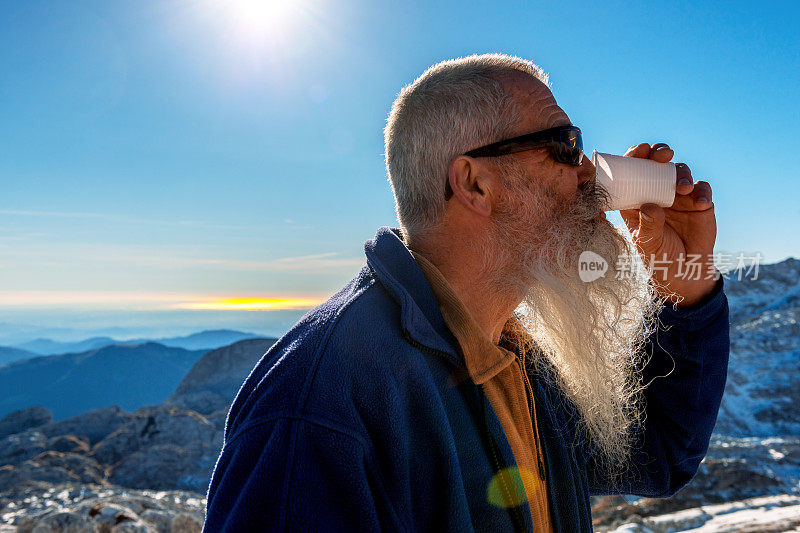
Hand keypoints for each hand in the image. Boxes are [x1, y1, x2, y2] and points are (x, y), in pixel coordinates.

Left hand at [618, 143, 716, 306]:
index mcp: (636, 199)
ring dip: (681, 174)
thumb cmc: (658, 257)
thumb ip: (648, 225)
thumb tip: (650, 206)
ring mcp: (679, 196)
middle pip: (657, 164)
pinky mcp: (699, 203)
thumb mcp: (648, 244)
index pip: (632, 172)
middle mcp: (657, 193)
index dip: (635, 157)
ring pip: (680, 172)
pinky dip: (701, 192)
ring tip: (682, 189)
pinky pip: (702, 189)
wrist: (685, 271)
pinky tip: (699, 204)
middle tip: (663, 155)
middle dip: (659, 154)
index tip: (640, 149)